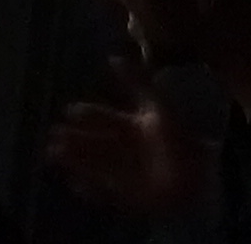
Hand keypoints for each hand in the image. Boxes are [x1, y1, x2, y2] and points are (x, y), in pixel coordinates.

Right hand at [44, 79, 211, 215]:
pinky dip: (90, 189)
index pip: (105, 118)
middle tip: (52, 135)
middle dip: (75, 139)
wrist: (198, 174)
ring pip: (96, 165)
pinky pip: (106, 191)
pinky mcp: (131, 194)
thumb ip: (136, 81)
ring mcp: (130, 172)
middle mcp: (130, 149)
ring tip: (53, 155)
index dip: (87, 115)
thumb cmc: (177, 138)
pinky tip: (73, 183)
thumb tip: (113, 57)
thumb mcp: (157, 104)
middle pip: (97, 142)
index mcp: (136, 126)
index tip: (67, 110)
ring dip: (76, 160)